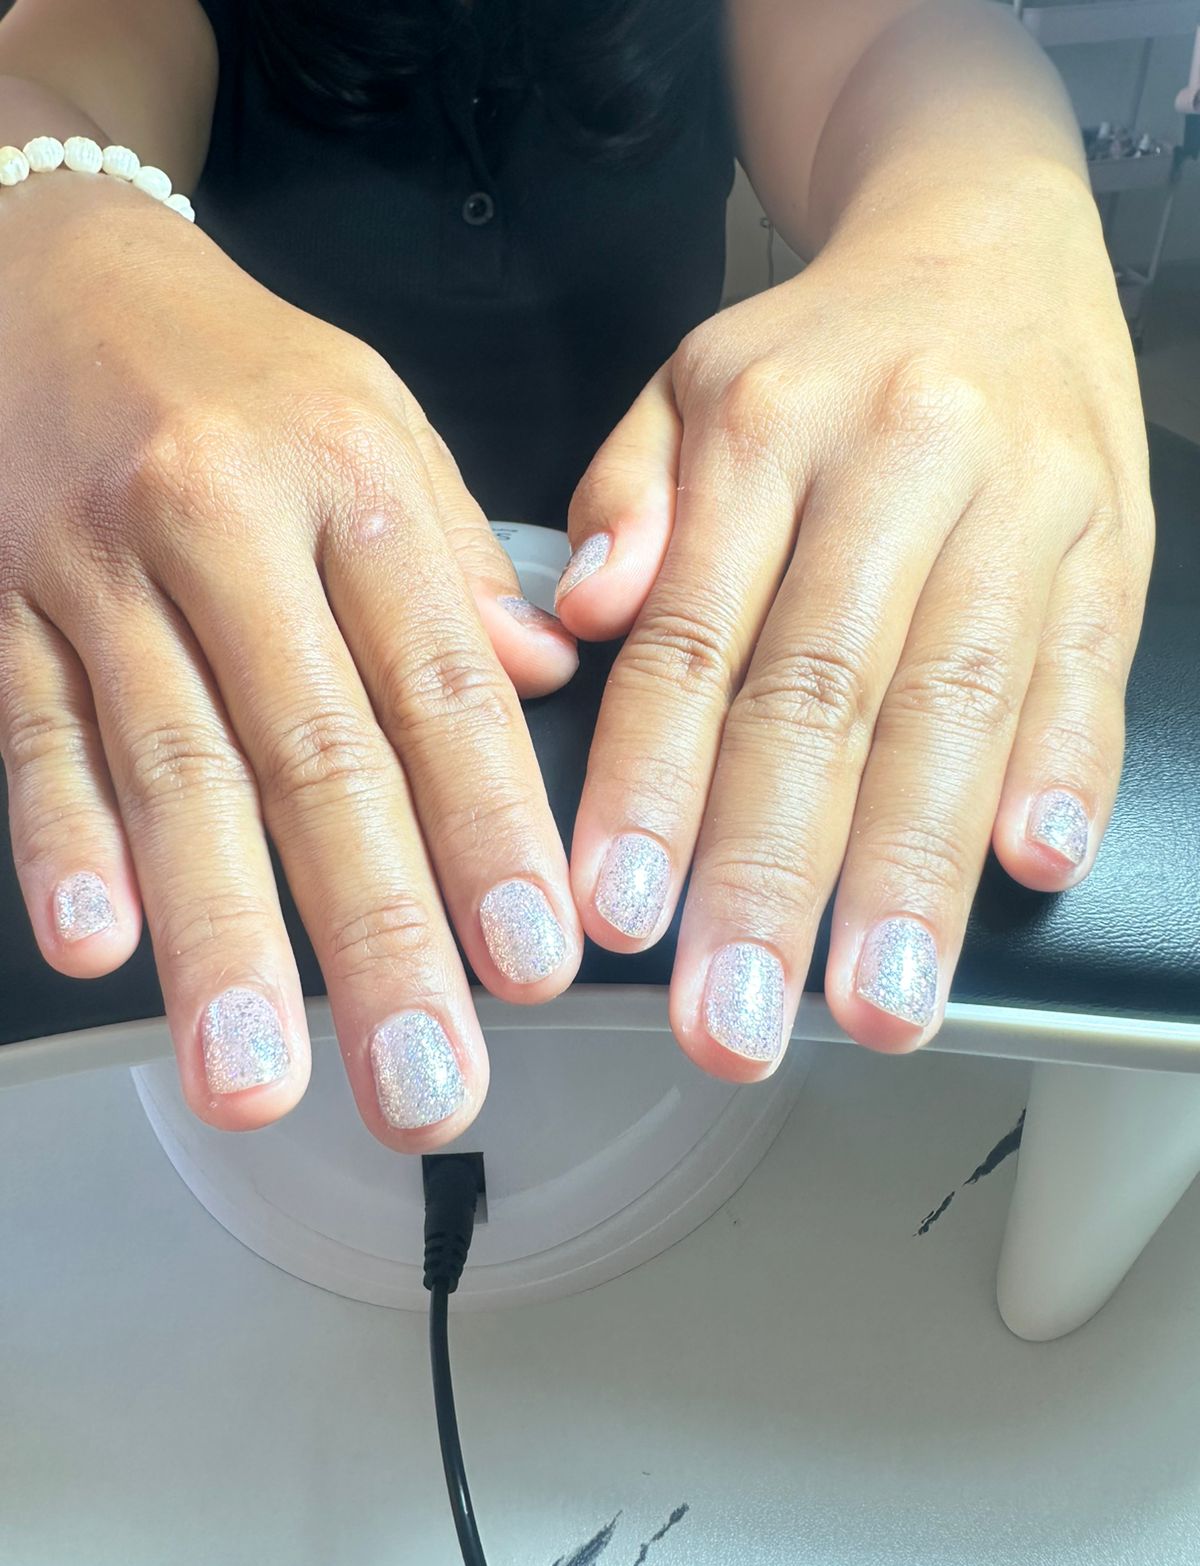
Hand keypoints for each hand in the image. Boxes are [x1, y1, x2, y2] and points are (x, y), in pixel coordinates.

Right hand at [0, 174, 580, 1144]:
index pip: (438, 681)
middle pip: (312, 754)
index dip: (491, 829)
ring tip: (256, 1074)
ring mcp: (94, 569)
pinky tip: (99, 945)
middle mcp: (222, 523)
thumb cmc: (237, 371)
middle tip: (423, 1083)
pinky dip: (64, 841)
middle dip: (375, 935)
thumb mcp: (376, 419)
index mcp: (347, 476)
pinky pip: (33, 730)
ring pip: (171, 769)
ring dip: (219, 935)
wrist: (45, 268)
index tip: (536, 960)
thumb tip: (546, 680)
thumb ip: (459, 559)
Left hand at [560, 168, 1152, 1073]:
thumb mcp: (687, 385)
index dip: (652, 785)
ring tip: (878, 1000)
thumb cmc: (821, 354)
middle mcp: (897, 463)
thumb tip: (581, 618)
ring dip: (914, 869)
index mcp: (765, 429)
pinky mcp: (1109, 541)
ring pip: (958, 703)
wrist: (991, 239)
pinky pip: (1086, 666)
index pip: (694, 636)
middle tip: (735, 1017)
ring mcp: (1020, 502)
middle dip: (774, 875)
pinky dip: (1065, 770)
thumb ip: (624, 500)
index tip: (617, 914)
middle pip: (824, 696)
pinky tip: (1031, 864)